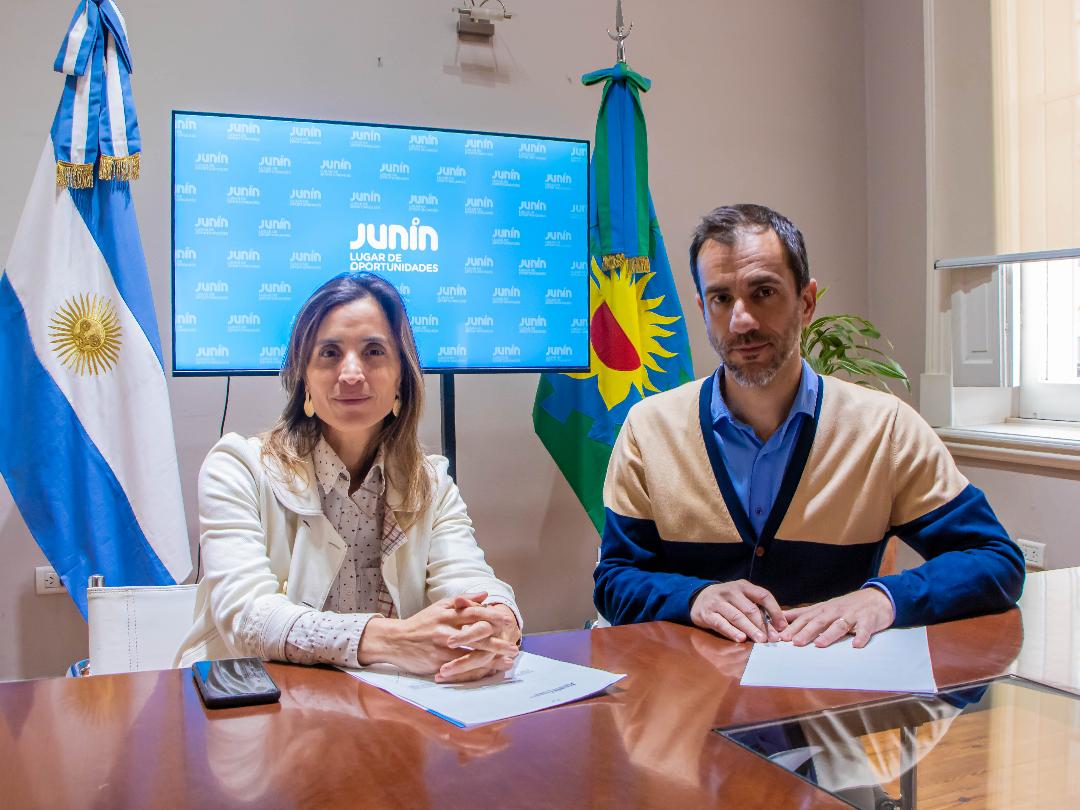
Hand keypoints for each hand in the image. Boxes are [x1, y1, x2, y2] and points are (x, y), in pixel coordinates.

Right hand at [358, 591, 519, 682]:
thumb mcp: (440, 607)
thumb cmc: (420, 623)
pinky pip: (459, 668)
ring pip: (469, 654)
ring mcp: (441, 647)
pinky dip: (475, 670)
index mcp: (448, 614)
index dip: (492, 617)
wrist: (395, 641)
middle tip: (514, 646)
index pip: (474, 613)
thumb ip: (463, 601)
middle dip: (497, 642)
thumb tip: (485, 595)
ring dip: (490, 659)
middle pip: (476, 635)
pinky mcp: (436, 662)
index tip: (508, 621)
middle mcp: (445, 629)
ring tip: (506, 661)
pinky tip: (487, 672)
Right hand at [690, 580, 786, 642]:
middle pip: (750, 609)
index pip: (763, 595)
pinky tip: (741, 639)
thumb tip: (777, 627)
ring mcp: (717, 602)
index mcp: (743, 586)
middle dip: (763, 625)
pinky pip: (721, 623)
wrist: (699, 598)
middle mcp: (730, 591)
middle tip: (772, 639)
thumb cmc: (727, 600)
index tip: (782, 626)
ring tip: (761, 640)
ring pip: (737, 617)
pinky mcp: (707, 614)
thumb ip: (757, 608)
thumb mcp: (741, 597)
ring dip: (750, 629)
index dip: (775, 610)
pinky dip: (732, 632)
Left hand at [780, 588, 894, 647]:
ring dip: (829, 634)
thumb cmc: (845, 606)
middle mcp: (835, 611)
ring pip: (839, 625)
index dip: (793, 627)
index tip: (781, 637)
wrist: (875, 598)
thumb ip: (803, 614)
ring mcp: (852, 615)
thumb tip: (781, 618)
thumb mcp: (823, 607)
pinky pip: (864, 629)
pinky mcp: (868, 620)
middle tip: (795, 642)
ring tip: (819, 644)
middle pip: (819, 621)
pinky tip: (856, 645)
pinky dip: (861, 637)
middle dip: (806, 631)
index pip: (805, 618)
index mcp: (823, 609)